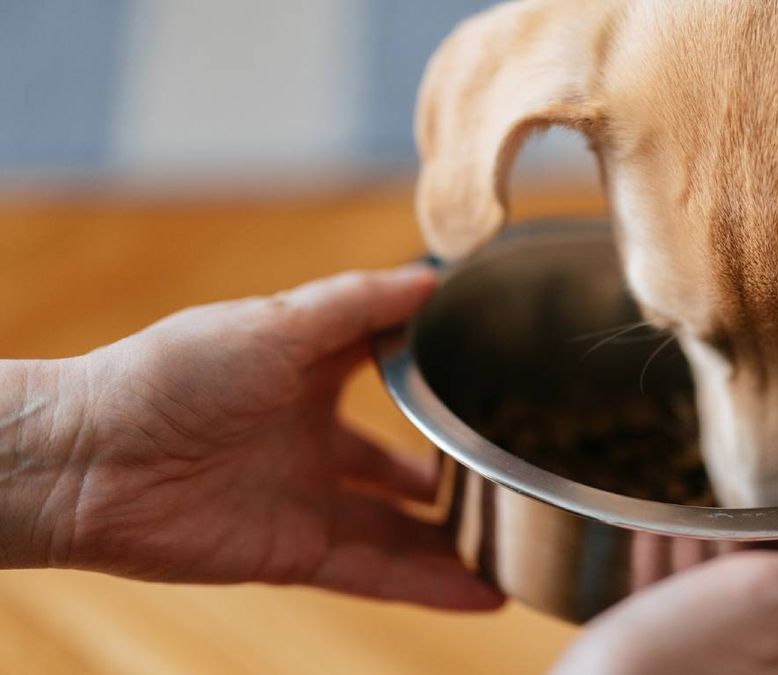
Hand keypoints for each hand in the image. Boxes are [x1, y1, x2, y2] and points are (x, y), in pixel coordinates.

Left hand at [5, 264, 500, 609]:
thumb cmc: (171, 374)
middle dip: (455, 475)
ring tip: (521, 544)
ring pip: (401, 528)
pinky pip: (378, 572)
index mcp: (310, 373)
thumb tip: (433, 275)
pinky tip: (486, 595)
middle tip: (517, 476)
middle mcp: (315, 438)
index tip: (498, 376)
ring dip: (455, 541)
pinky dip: (431, 588)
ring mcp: (309, 498)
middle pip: (403, 466)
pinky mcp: (297, 551)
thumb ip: (358, 304)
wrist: (89, 459)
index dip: (439, 381)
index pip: (392, 378)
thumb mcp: (276, 322)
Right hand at [556, 526, 777, 674]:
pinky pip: (667, 603)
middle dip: (769, 532)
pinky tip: (649, 534)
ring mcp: (708, 656)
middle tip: (757, 485)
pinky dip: (664, 565)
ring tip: (695, 508)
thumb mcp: (772, 598)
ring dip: (711, 543)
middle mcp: (761, 652)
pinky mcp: (658, 656)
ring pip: (721, 590)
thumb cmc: (683, 657)